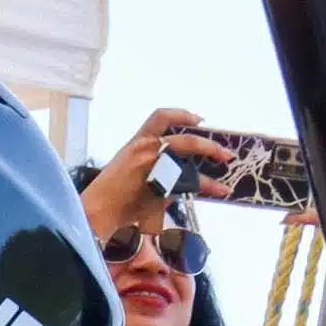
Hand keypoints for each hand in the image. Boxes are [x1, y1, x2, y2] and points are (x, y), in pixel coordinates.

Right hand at [87, 107, 231, 235]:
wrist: (98, 211)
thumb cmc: (116, 198)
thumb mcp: (138, 175)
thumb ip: (163, 171)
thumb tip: (192, 177)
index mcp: (137, 143)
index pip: (160, 117)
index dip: (182, 114)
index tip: (200, 119)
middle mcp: (144, 147)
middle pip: (184, 137)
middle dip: (209, 144)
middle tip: (224, 153)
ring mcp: (149, 161)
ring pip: (188, 154)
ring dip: (211, 157)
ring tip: (226, 165)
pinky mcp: (156, 178)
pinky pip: (188, 179)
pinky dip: (207, 184)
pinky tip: (218, 190)